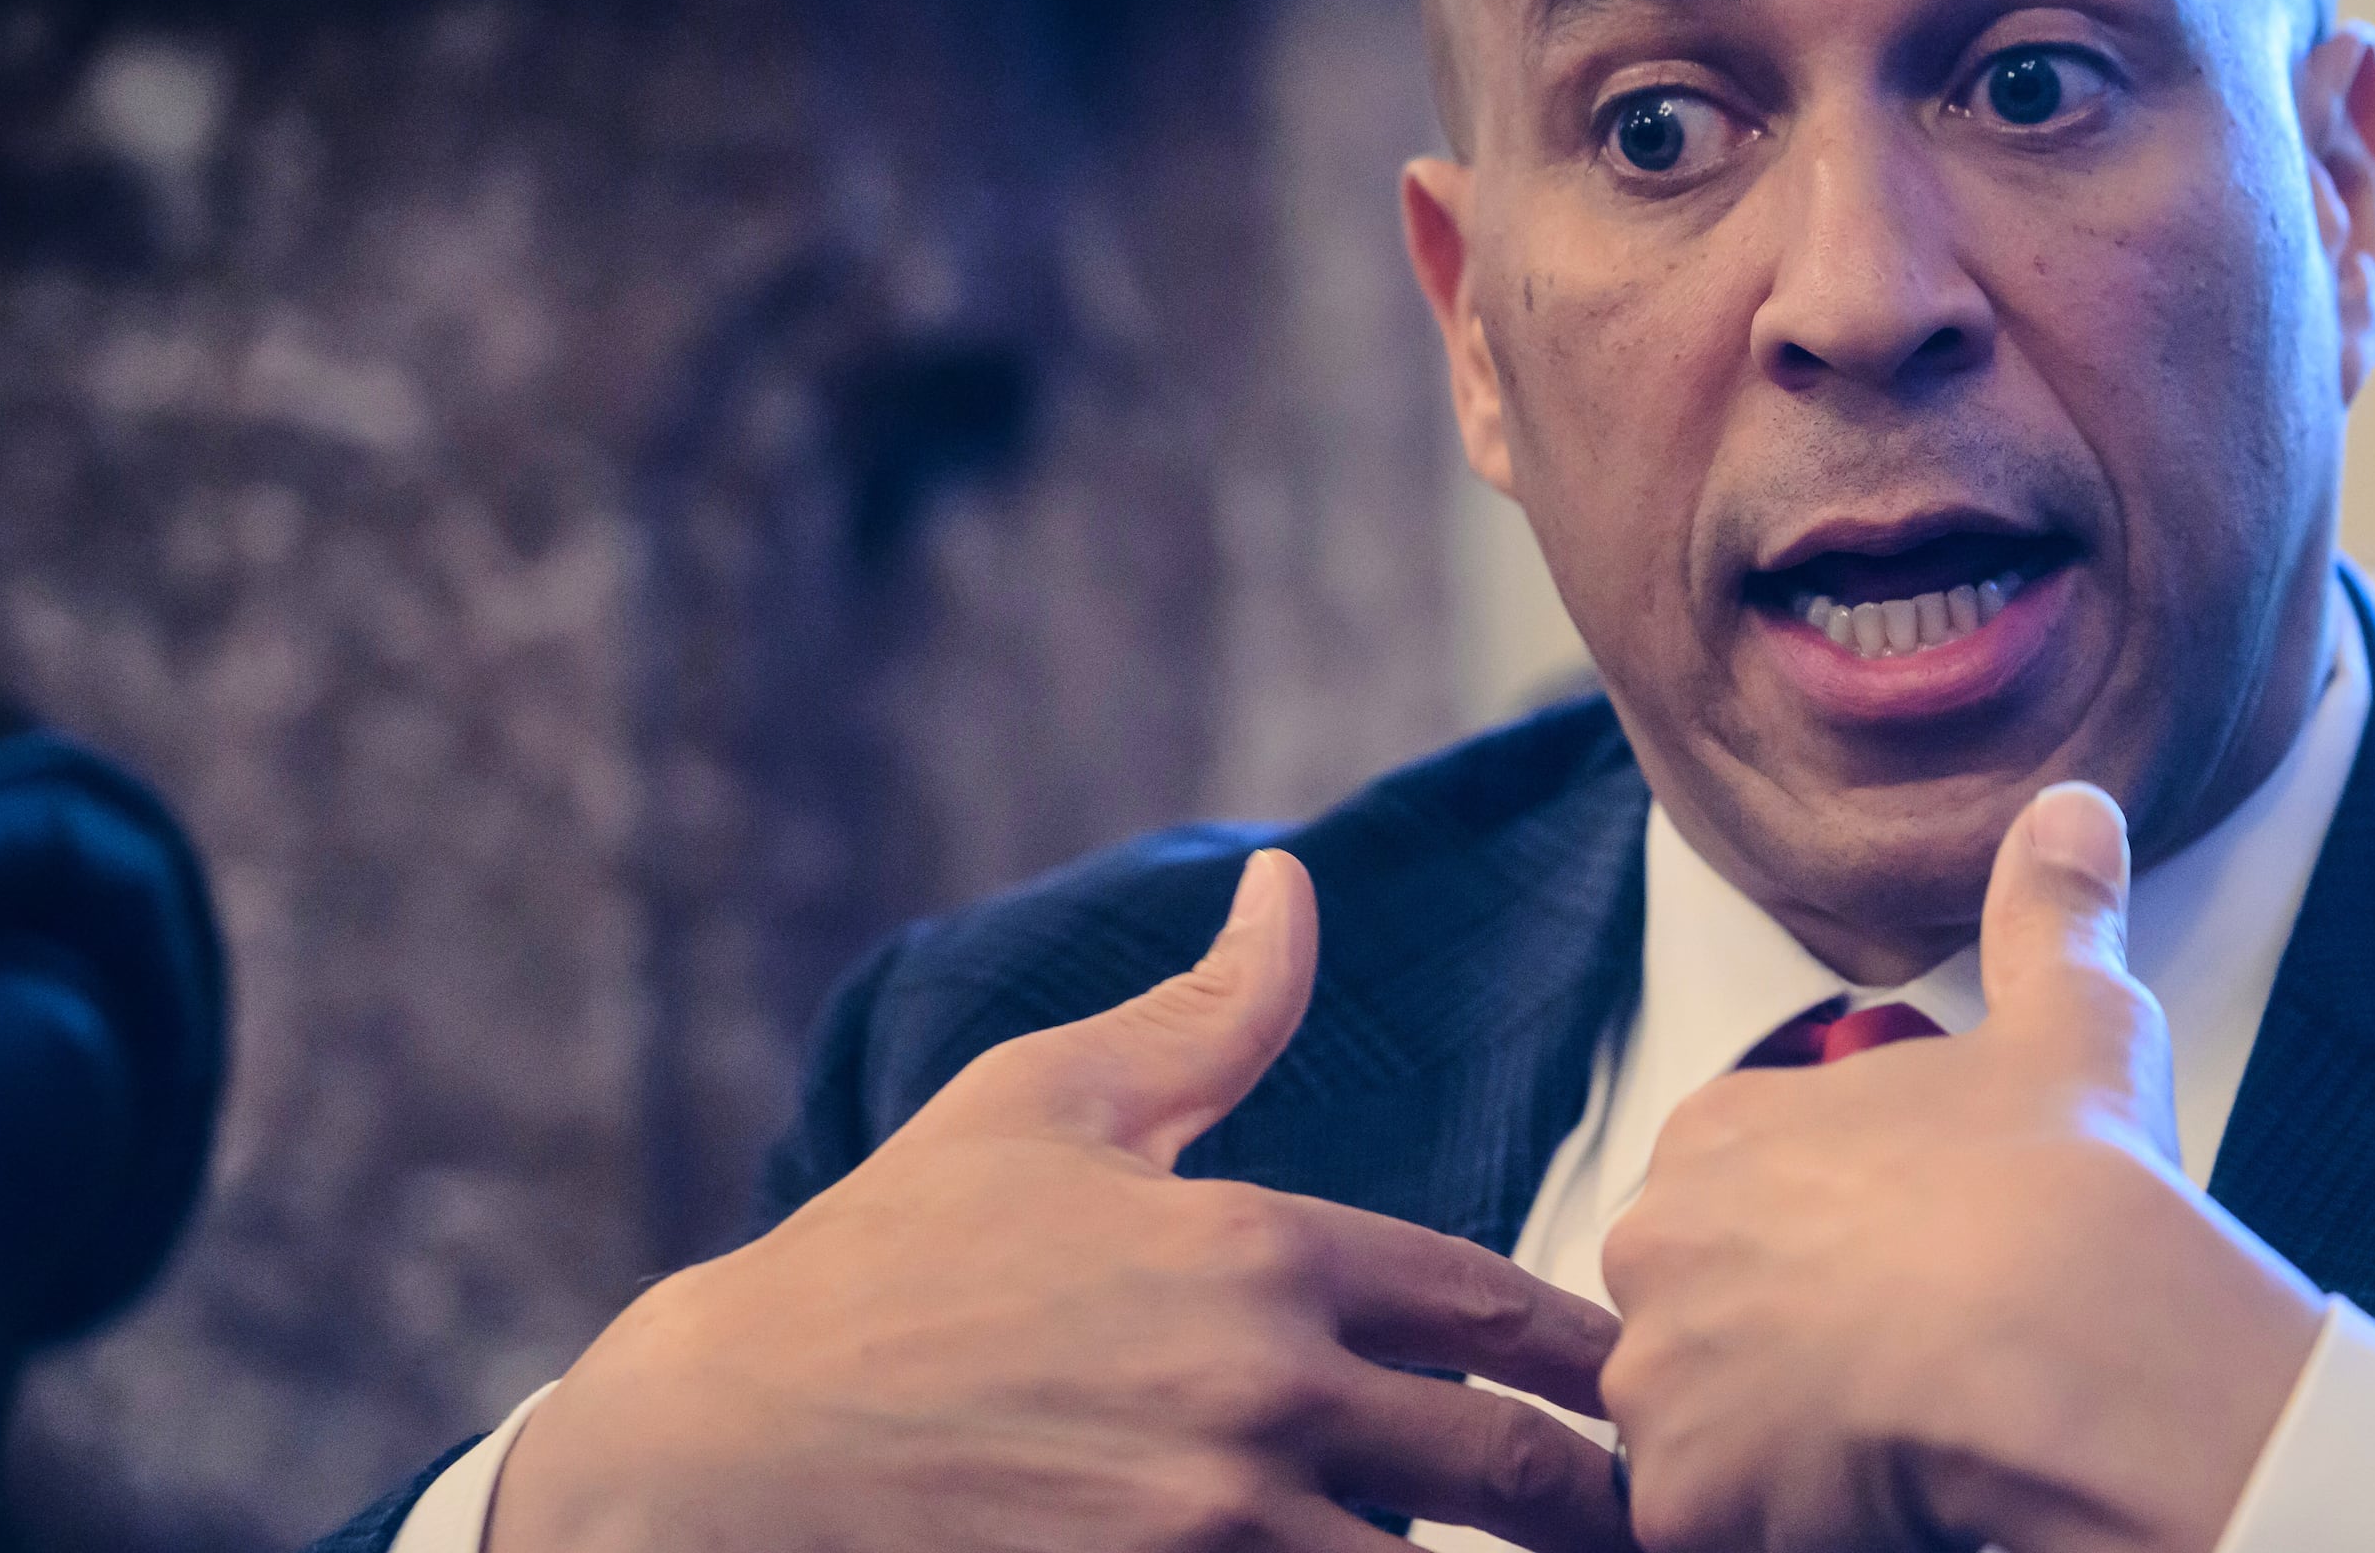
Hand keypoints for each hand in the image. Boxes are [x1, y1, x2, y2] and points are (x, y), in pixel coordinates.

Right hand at [489, 851, 1632, 1552]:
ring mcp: (1211, 1528)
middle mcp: (1262, 1391)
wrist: (724, 1446)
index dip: (1595, 1357)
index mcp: (1261, 1250)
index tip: (1646, 1385)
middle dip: (1598, 1503)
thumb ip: (1208, 1012)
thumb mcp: (1047, 1105)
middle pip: (1514, 1469)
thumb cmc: (891, 1260)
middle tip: (1651, 1519)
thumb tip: (1289, 886)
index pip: (1499, 1309)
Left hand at [1600, 785, 2327, 1552]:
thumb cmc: (2073, 1179)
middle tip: (1917, 1378)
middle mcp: (1657, 1241)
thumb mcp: (2072, 1015)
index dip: (1842, 1266)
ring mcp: (1656, 1373)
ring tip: (1906, 1447)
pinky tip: (1887, 1503)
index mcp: (1721, 1133)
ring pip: (1709, 1440)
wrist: (2077, 1331)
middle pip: (1706, 1330)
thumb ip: (2051, 910)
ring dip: (1788, 1459)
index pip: (1744, 1219)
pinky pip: (1717, 1531)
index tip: (1926, 1285)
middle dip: (1792, 1365)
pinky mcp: (1681, 1496)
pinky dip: (1791, 1535)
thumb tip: (2077, 804)